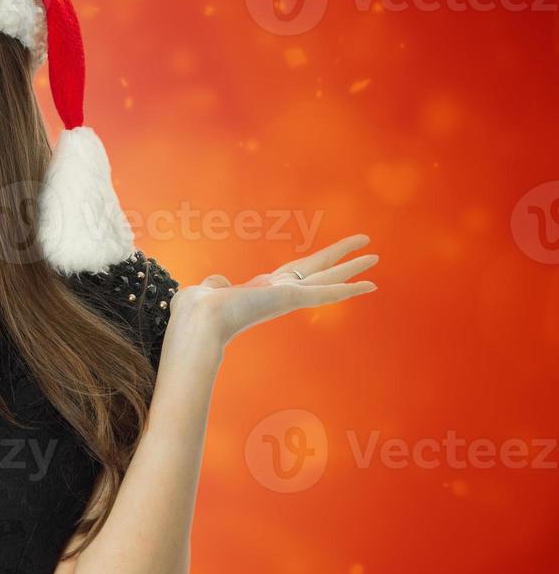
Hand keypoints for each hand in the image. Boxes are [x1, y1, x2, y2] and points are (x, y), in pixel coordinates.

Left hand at [167, 233, 378, 350]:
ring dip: (352, 268)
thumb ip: (216, 285)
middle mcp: (280, 294)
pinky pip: (326, 291)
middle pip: (318, 271)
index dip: (312, 267)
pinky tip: (370, 284)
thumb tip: (217, 283)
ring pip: (328, 278)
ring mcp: (288, 297)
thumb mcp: (208, 291)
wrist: (199, 322)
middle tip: (368, 252)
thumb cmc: (197, 312)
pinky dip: (348, 288)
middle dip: (342, 261)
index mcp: (263, 290)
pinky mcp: (292, 298)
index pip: (294, 275)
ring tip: (375, 257)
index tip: (327, 260)